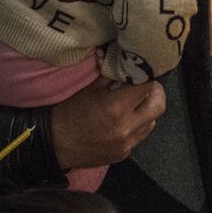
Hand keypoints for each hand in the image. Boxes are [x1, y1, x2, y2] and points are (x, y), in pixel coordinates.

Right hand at [51, 78, 165, 169]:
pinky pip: (140, 136)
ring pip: (152, 122)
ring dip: (147, 110)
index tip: (143, 70)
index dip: (146, 75)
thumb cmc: (68, 113)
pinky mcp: (123, 154)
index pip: (146, 85)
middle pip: (159, 105)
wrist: (52, 144)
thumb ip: (111, 74)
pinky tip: (124, 120)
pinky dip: (137, 125)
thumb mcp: (89, 89)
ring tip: (133, 103)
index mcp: (116, 108)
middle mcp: (126, 128)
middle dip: (155, 92)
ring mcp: (126, 144)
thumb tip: (123, 58)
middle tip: (146, 85)